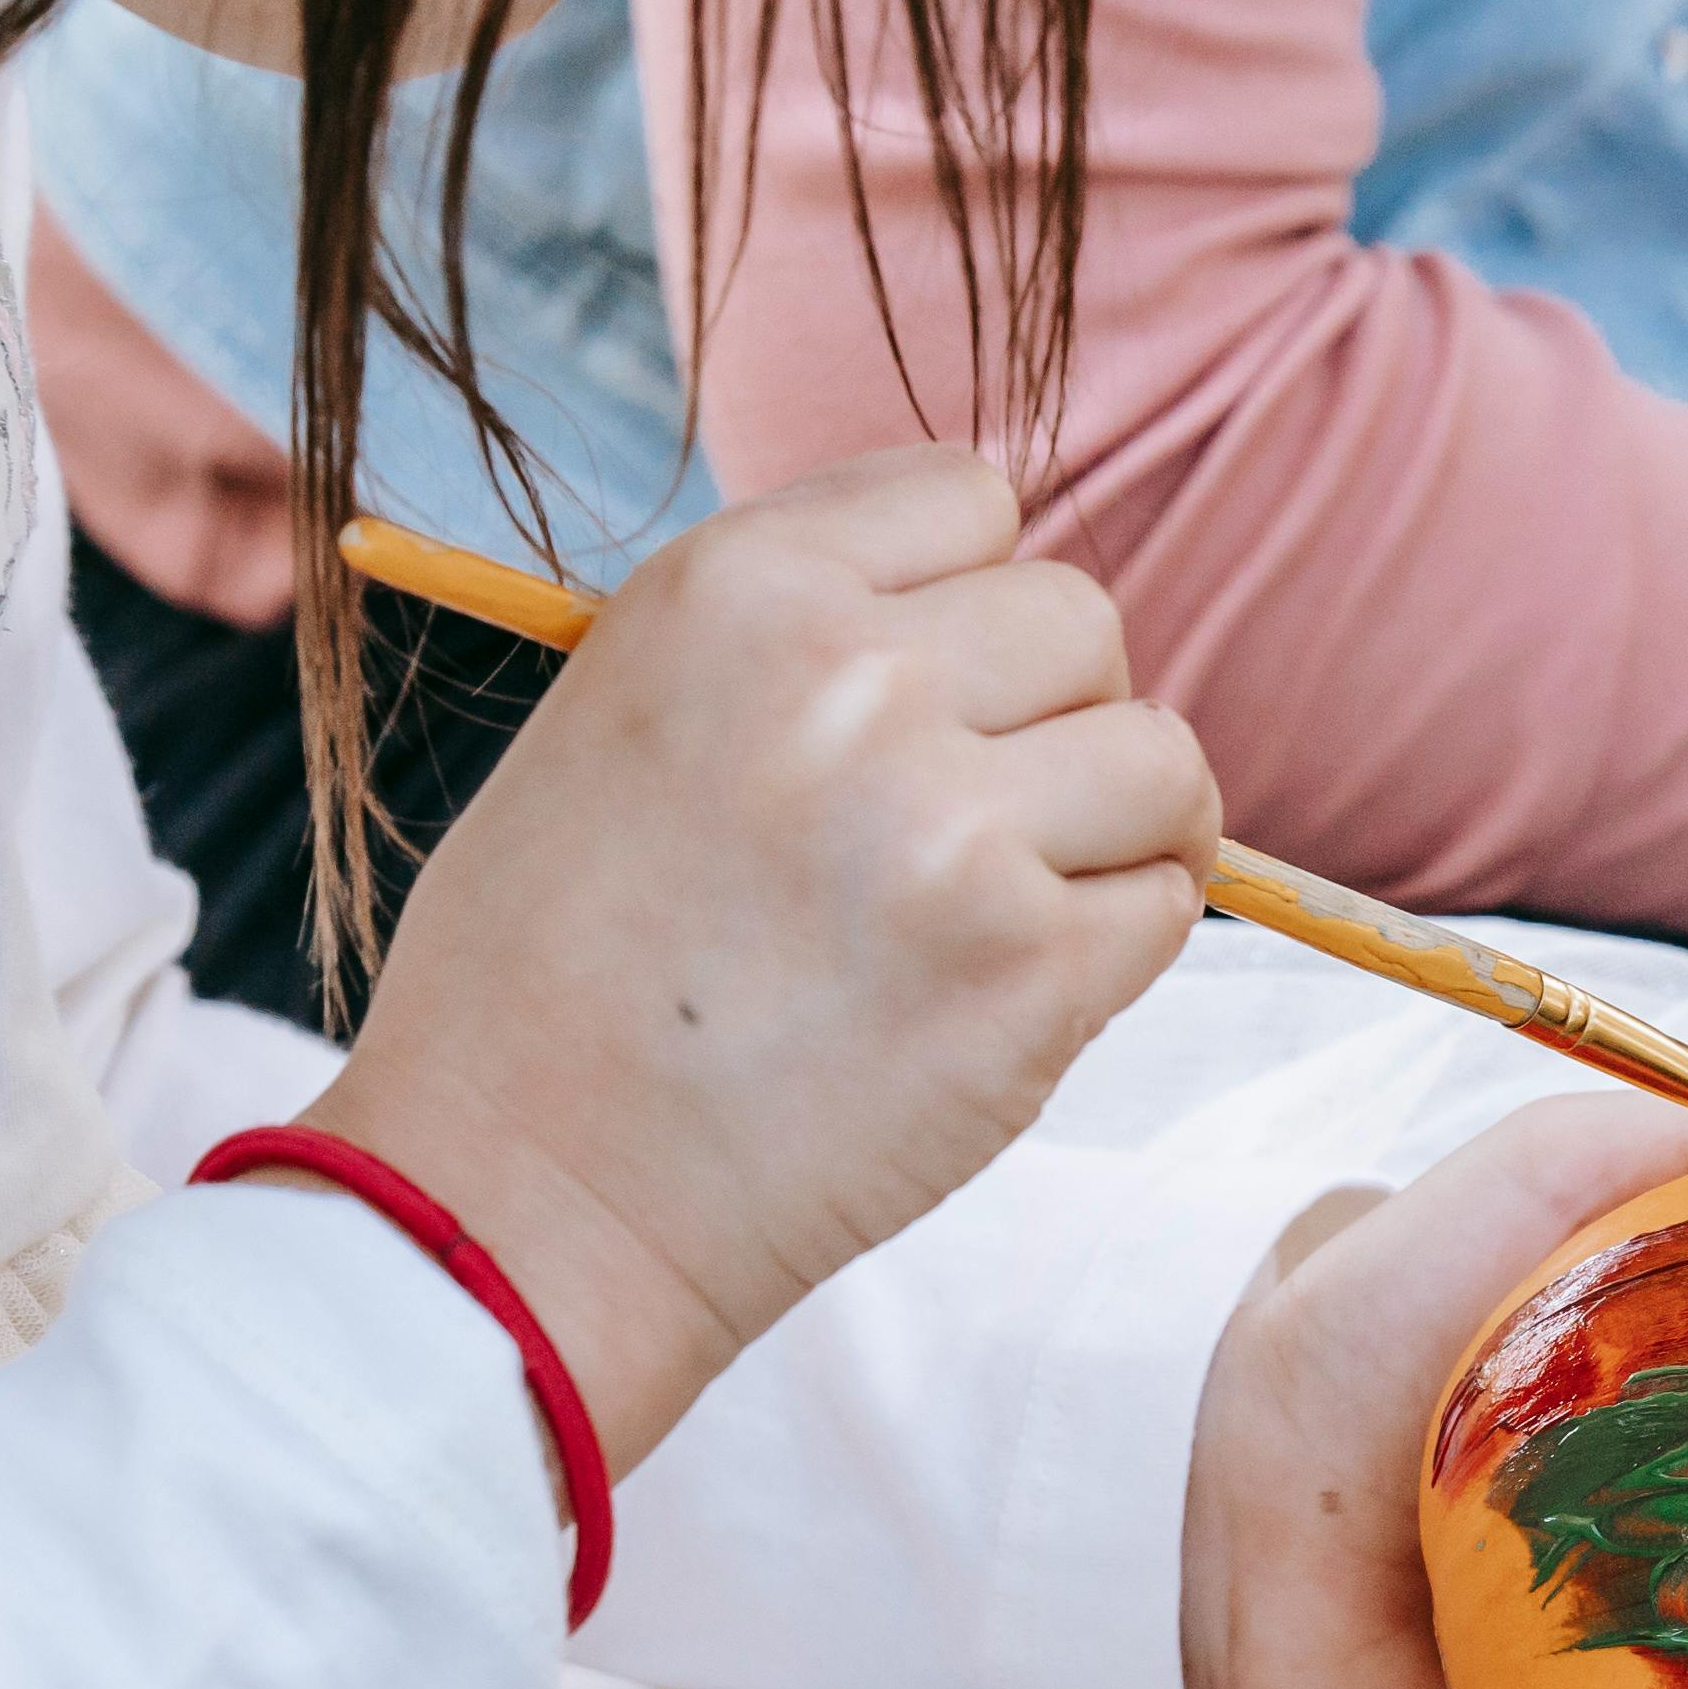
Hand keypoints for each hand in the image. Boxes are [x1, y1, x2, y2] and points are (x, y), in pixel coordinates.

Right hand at [293, 448, 1218, 1468]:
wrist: (523, 1193)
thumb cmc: (553, 972)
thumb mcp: (625, 710)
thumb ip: (797, 633)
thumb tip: (977, 608)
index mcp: (734, 588)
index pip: (973, 495)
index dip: (973, 600)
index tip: (932, 696)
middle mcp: (850, 680)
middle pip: (1085, 621)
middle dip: (1053, 716)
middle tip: (967, 825)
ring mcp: (951, 827)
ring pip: (1162, 760)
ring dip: (1120, 829)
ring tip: (1013, 904)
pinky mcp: (1026, 974)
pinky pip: (1164, 908)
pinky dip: (1111, 950)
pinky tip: (999, 996)